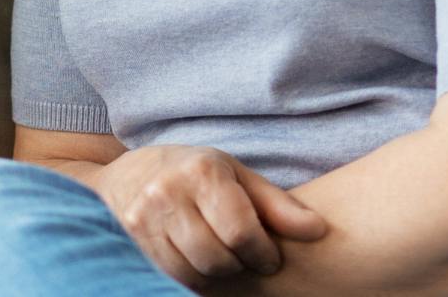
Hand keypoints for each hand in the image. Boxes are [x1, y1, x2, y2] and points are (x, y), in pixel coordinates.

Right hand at [93, 145, 328, 289]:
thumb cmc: (195, 172)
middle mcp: (168, 192)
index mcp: (202, 171)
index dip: (263, 254)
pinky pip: (172, 276)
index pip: (241, 231)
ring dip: (217, 274)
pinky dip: (194, 276)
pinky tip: (201, 262)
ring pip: (194, 272)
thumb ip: (278, 205)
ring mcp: (144, 217)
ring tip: (225, 258)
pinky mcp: (132, 239)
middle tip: (247, 259)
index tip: (270, 259)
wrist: (129, 174)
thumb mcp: (238, 176)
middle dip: (240, 266)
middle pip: (217, 257)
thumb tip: (318, 230)